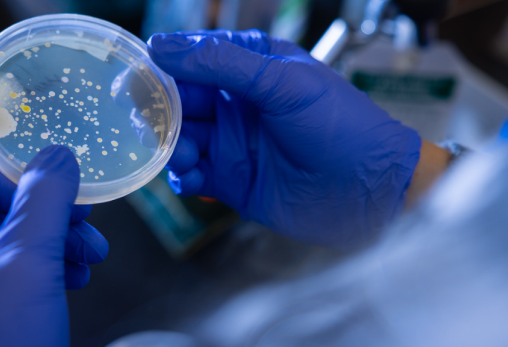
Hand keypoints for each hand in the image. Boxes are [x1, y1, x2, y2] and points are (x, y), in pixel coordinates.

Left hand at [0, 146, 107, 346]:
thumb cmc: (1, 345)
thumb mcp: (28, 262)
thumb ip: (44, 200)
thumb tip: (58, 154)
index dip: (25, 180)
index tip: (70, 191)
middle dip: (52, 218)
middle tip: (92, 230)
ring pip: (12, 248)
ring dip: (57, 246)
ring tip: (92, 261)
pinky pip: (14, 280)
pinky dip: (47, 274)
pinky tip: (75, 283)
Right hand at [148, 30, 421, 246]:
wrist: (371, 191)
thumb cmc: (342, 127)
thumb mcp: (284, 83)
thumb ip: (224, 64)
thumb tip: (164, 46)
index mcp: (252, 69)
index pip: (195, 58)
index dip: (164, 64)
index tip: (135, 71)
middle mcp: (237, 105)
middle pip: (179, 100)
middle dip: (158, 109)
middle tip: (139, 116)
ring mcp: (232, 144)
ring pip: (179, 138)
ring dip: (170, 144)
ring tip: (182, 151)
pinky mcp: (232, 181)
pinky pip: (191, 176)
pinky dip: (182, 176)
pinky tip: (191, 176)